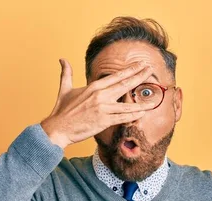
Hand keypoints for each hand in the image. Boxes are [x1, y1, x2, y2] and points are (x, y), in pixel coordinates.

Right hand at [40, 58, 156, 148]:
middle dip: (139, 76)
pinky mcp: (103, 121)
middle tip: (150, 70)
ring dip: (141, 102)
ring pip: (127, 104)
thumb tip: (62, 60)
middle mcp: (100, 95)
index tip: (140, 65)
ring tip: (153, 100)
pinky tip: (142, 114)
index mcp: (93, 86)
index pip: (116, 76)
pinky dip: (133, 116)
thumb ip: (66, 73)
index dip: (130, 70)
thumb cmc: (61, 111)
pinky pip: (122, 118)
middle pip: (124, 84)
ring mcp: (102, 108)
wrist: (58, 129)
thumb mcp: (64, 89)